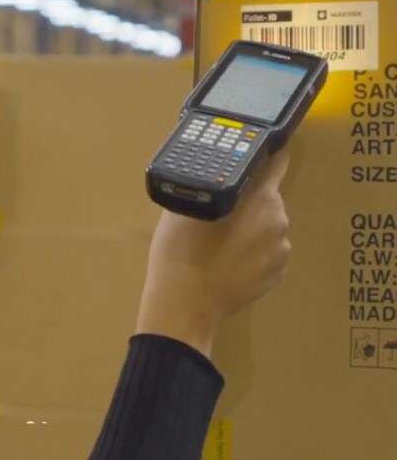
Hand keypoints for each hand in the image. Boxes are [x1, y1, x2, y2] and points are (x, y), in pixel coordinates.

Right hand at [137, 151, 291, 357]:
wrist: (185, 305)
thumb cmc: (179, 251)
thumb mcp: (184, 208)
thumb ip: (206, 186)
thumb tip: (213, 174)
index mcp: (258, 196)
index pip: (276, 162)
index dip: (268, 155)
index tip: (258, 154)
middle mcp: (278, 218)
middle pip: (268, 199)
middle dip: (249, 203)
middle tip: (220, 217)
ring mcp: (281, 248)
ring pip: (268, 228)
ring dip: (252, 230)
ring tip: (221, 246)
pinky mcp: (279, 274)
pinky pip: (268, 254)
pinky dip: (254, 256)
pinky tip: (229, 265)